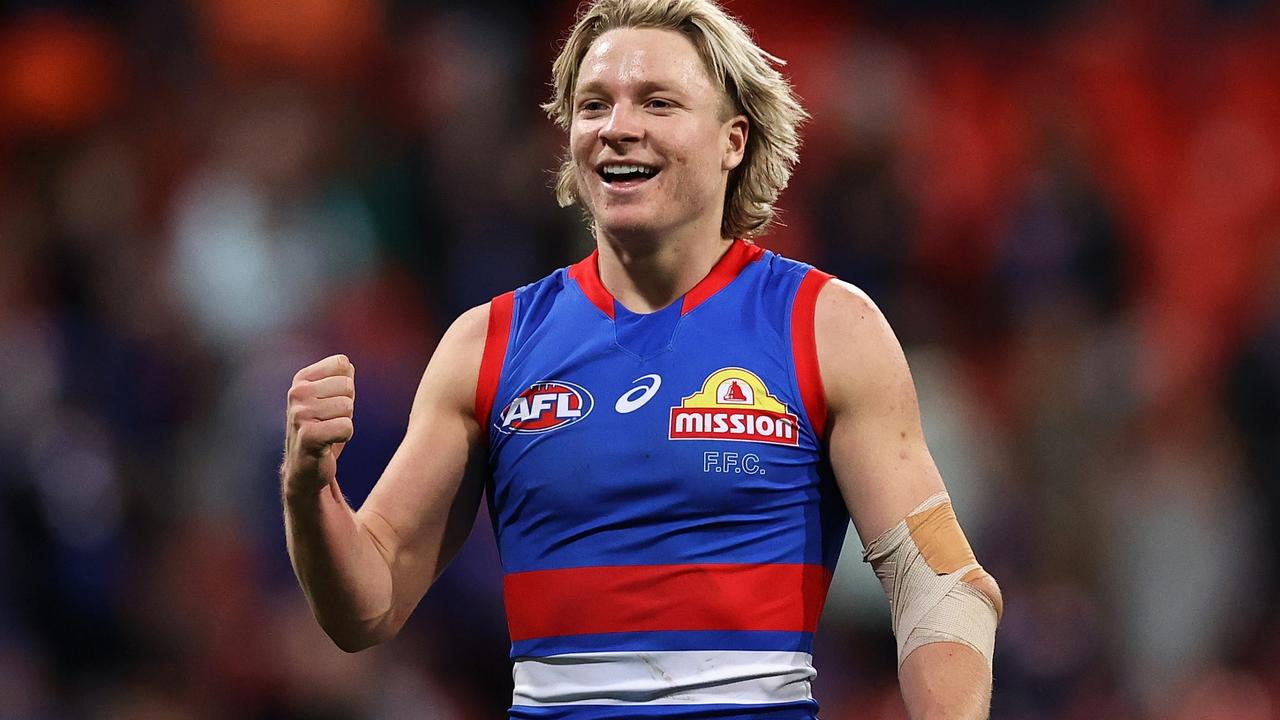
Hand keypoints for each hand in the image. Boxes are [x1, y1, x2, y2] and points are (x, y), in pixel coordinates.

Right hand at [283, 354, 355, 498]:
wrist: (306, 468)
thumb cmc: (322, 430)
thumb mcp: (330, 399)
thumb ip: (339, 379)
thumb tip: (347, 363)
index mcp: (301, 379)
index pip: (342, 364)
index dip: (345, 387)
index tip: (331, 403)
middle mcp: (297, 393)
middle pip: (347, 386)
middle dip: (346, 407)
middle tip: (330, 421)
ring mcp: (300, 413)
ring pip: (347, 407)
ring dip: (345, 423)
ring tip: (329, 432)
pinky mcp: (308, 434)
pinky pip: (346, 427)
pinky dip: (344, 437)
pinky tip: (328, 443)